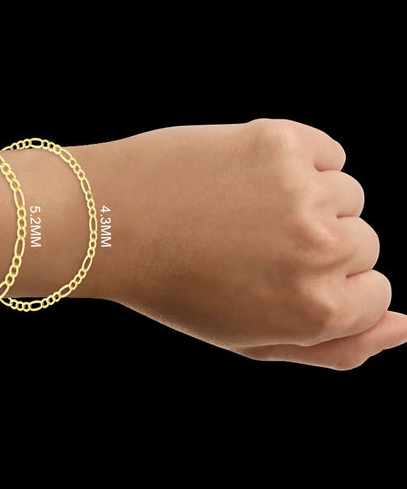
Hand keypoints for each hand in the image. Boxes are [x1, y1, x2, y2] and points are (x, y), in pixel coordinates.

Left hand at [101, 119, 406, 368]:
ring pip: (347, 194)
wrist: (110, 222)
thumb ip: (335, 347)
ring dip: (306, 201)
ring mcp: (303, 191)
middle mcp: (321, 250)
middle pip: (365, 242)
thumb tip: (403, 327)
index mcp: (319, 309)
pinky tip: (246, 177)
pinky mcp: (280, 141)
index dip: (325, 285)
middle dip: (318, 245)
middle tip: (249, 245)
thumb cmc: (177, 286)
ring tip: (242, 210)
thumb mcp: (251, 340)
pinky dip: (297, 162)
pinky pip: (326, 152)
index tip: (278, 277)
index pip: (376, 294)